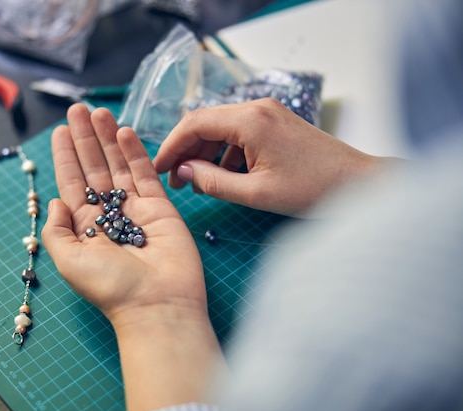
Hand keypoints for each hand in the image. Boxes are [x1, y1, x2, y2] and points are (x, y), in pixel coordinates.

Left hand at [42, 103, 206, 322]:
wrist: (157, 303)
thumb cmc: (110, 288)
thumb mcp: (68, 261)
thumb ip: (56, 230)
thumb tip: (55, 201)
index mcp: (85, 226)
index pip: (72, 183)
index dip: (66, 156)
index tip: (60, 130)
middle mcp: (109, 214)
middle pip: (94, 168)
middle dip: (85, 139)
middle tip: (78, 109)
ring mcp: (135, 209)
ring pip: (118, 166)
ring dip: (108, 138)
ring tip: (99, 112)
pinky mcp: (160, 207)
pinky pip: (145, 174)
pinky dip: (135, 152)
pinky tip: (124, 131)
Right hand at [153, 98, 380, 216]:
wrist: (360, 184)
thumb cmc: (313, 190)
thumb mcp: (256, 193)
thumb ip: (213, 181)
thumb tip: (183, 172)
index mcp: (250, 121)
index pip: (194, 123)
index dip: (171, 146)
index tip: (157, 169)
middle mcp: (257, 108)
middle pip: (205, 122)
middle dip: (186, 150)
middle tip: (175, 180)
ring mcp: (268, 113)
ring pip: (221, 127)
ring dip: (205, 152)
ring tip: (197, 181)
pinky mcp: (276, 123)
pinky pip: (239, 133)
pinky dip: (225, 152)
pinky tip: (225, 175)